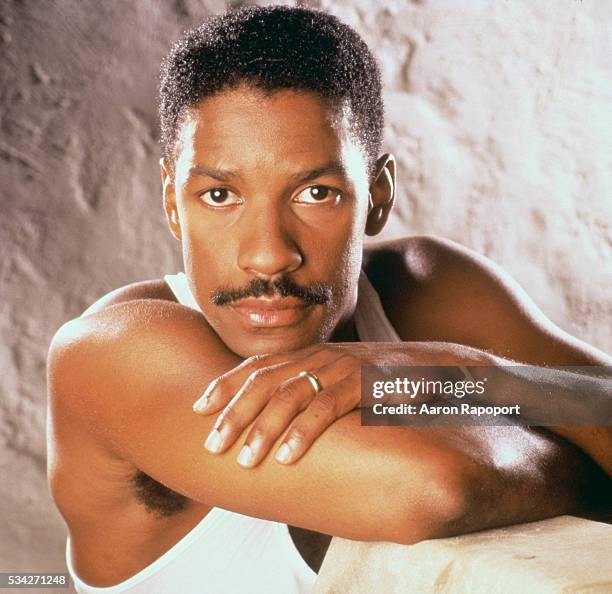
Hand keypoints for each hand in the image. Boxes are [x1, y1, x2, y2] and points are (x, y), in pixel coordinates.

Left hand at [194, 344, 364, 466]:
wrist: (427, 366)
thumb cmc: (375, 380)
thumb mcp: (335, 379)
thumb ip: (307, 388)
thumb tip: (272, 417)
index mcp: (308, 354)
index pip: (257, 366)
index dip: (225, 385)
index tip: (197, 407)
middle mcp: (318, 356)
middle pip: (265, 382)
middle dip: (234, 413)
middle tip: (211, 443)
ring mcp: (340, 367)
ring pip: (290, 395)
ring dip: (263, 429)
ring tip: (245, 460)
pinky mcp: (363, 383)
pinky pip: (326, 407)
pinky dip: (304, 432)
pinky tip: (287, 455)